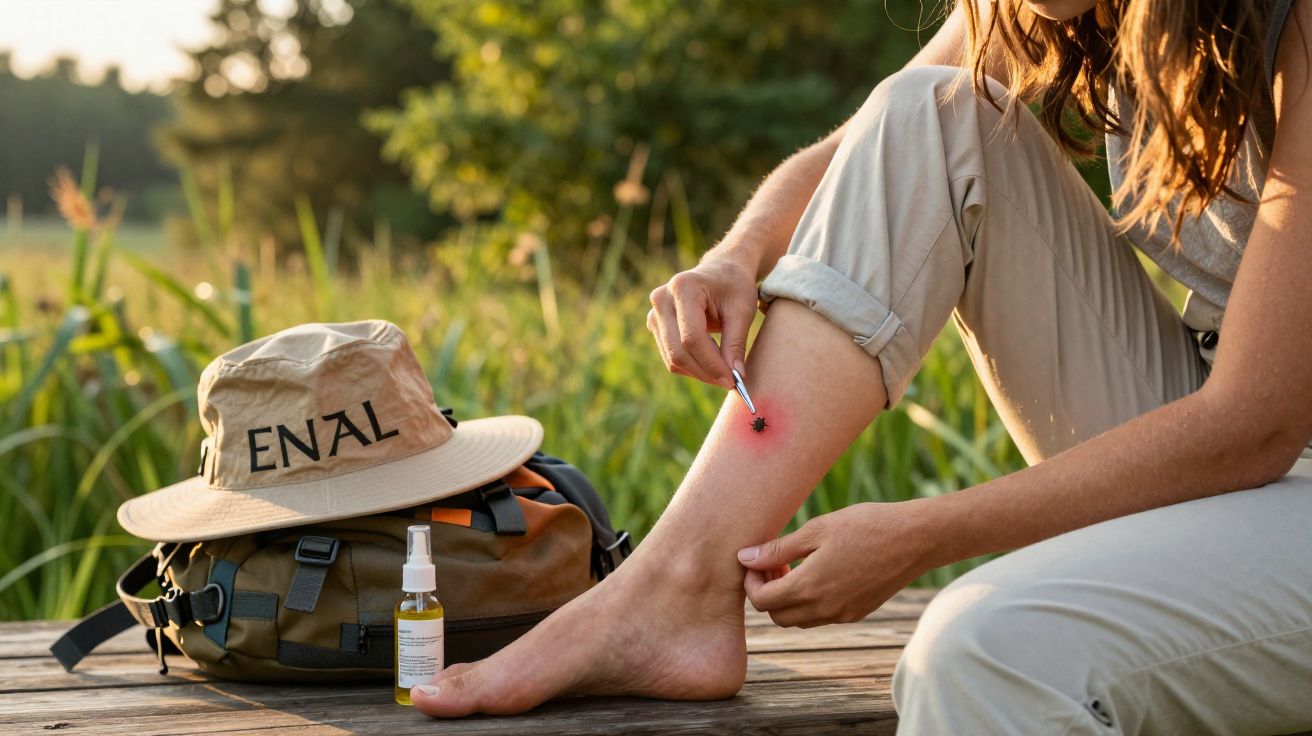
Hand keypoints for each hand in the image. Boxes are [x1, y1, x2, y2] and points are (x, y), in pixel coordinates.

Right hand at [647, 255, 759, 388]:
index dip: (711, 363)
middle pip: (678, 351)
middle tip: (731, 383)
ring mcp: (654, 313)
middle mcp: (662, 299)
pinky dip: (692, 368)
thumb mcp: (742, 311)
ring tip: (724, 375)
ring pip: (672, 358)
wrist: (721, 270)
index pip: (691, 337)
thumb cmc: (734, 287)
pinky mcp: (655, 326)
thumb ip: (736, 343)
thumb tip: (735, 377)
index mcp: (683, 287)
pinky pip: (670, 357)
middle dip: (705, 372)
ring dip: (699, 373)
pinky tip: (712, 365)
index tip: (733, 380)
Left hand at [738, 501, 941, 627]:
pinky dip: (810, 601)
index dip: (751, 581)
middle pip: (776, 615)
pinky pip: (821, 617)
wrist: (915, 538)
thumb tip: (744, 558)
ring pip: (798, 619)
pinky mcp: (857, 613)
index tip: (757, 559)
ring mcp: (842, 614)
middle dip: (767, 591)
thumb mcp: (816, 529)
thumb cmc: (865, 525)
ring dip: (787, 599)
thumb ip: (778, 549)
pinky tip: (819, 572)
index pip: (761, 601)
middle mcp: (824, 608)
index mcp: (810, 586)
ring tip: (796, 566)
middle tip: (775, 562)